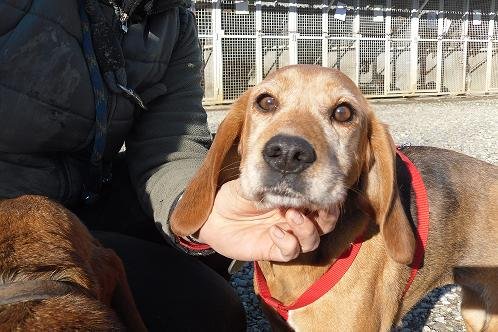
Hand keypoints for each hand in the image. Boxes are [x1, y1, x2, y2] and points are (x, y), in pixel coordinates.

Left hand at [196, 179, 338, 261]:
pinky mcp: (273, 250)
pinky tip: (273, 232)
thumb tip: (291, 167)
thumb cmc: (234, 195)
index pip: (322, 201)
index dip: (329, 198)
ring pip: (312, 241)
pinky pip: (290, 251)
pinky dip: (288, 243)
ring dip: (307, 229)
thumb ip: (273, 177)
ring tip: (290, 215)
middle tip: (314, 206)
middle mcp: (294, 218)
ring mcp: (285, 234)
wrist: (212, 215)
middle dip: (327, 216)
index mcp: (294, 199)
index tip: (325, 190)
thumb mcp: (254, 180)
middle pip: (326, 223)